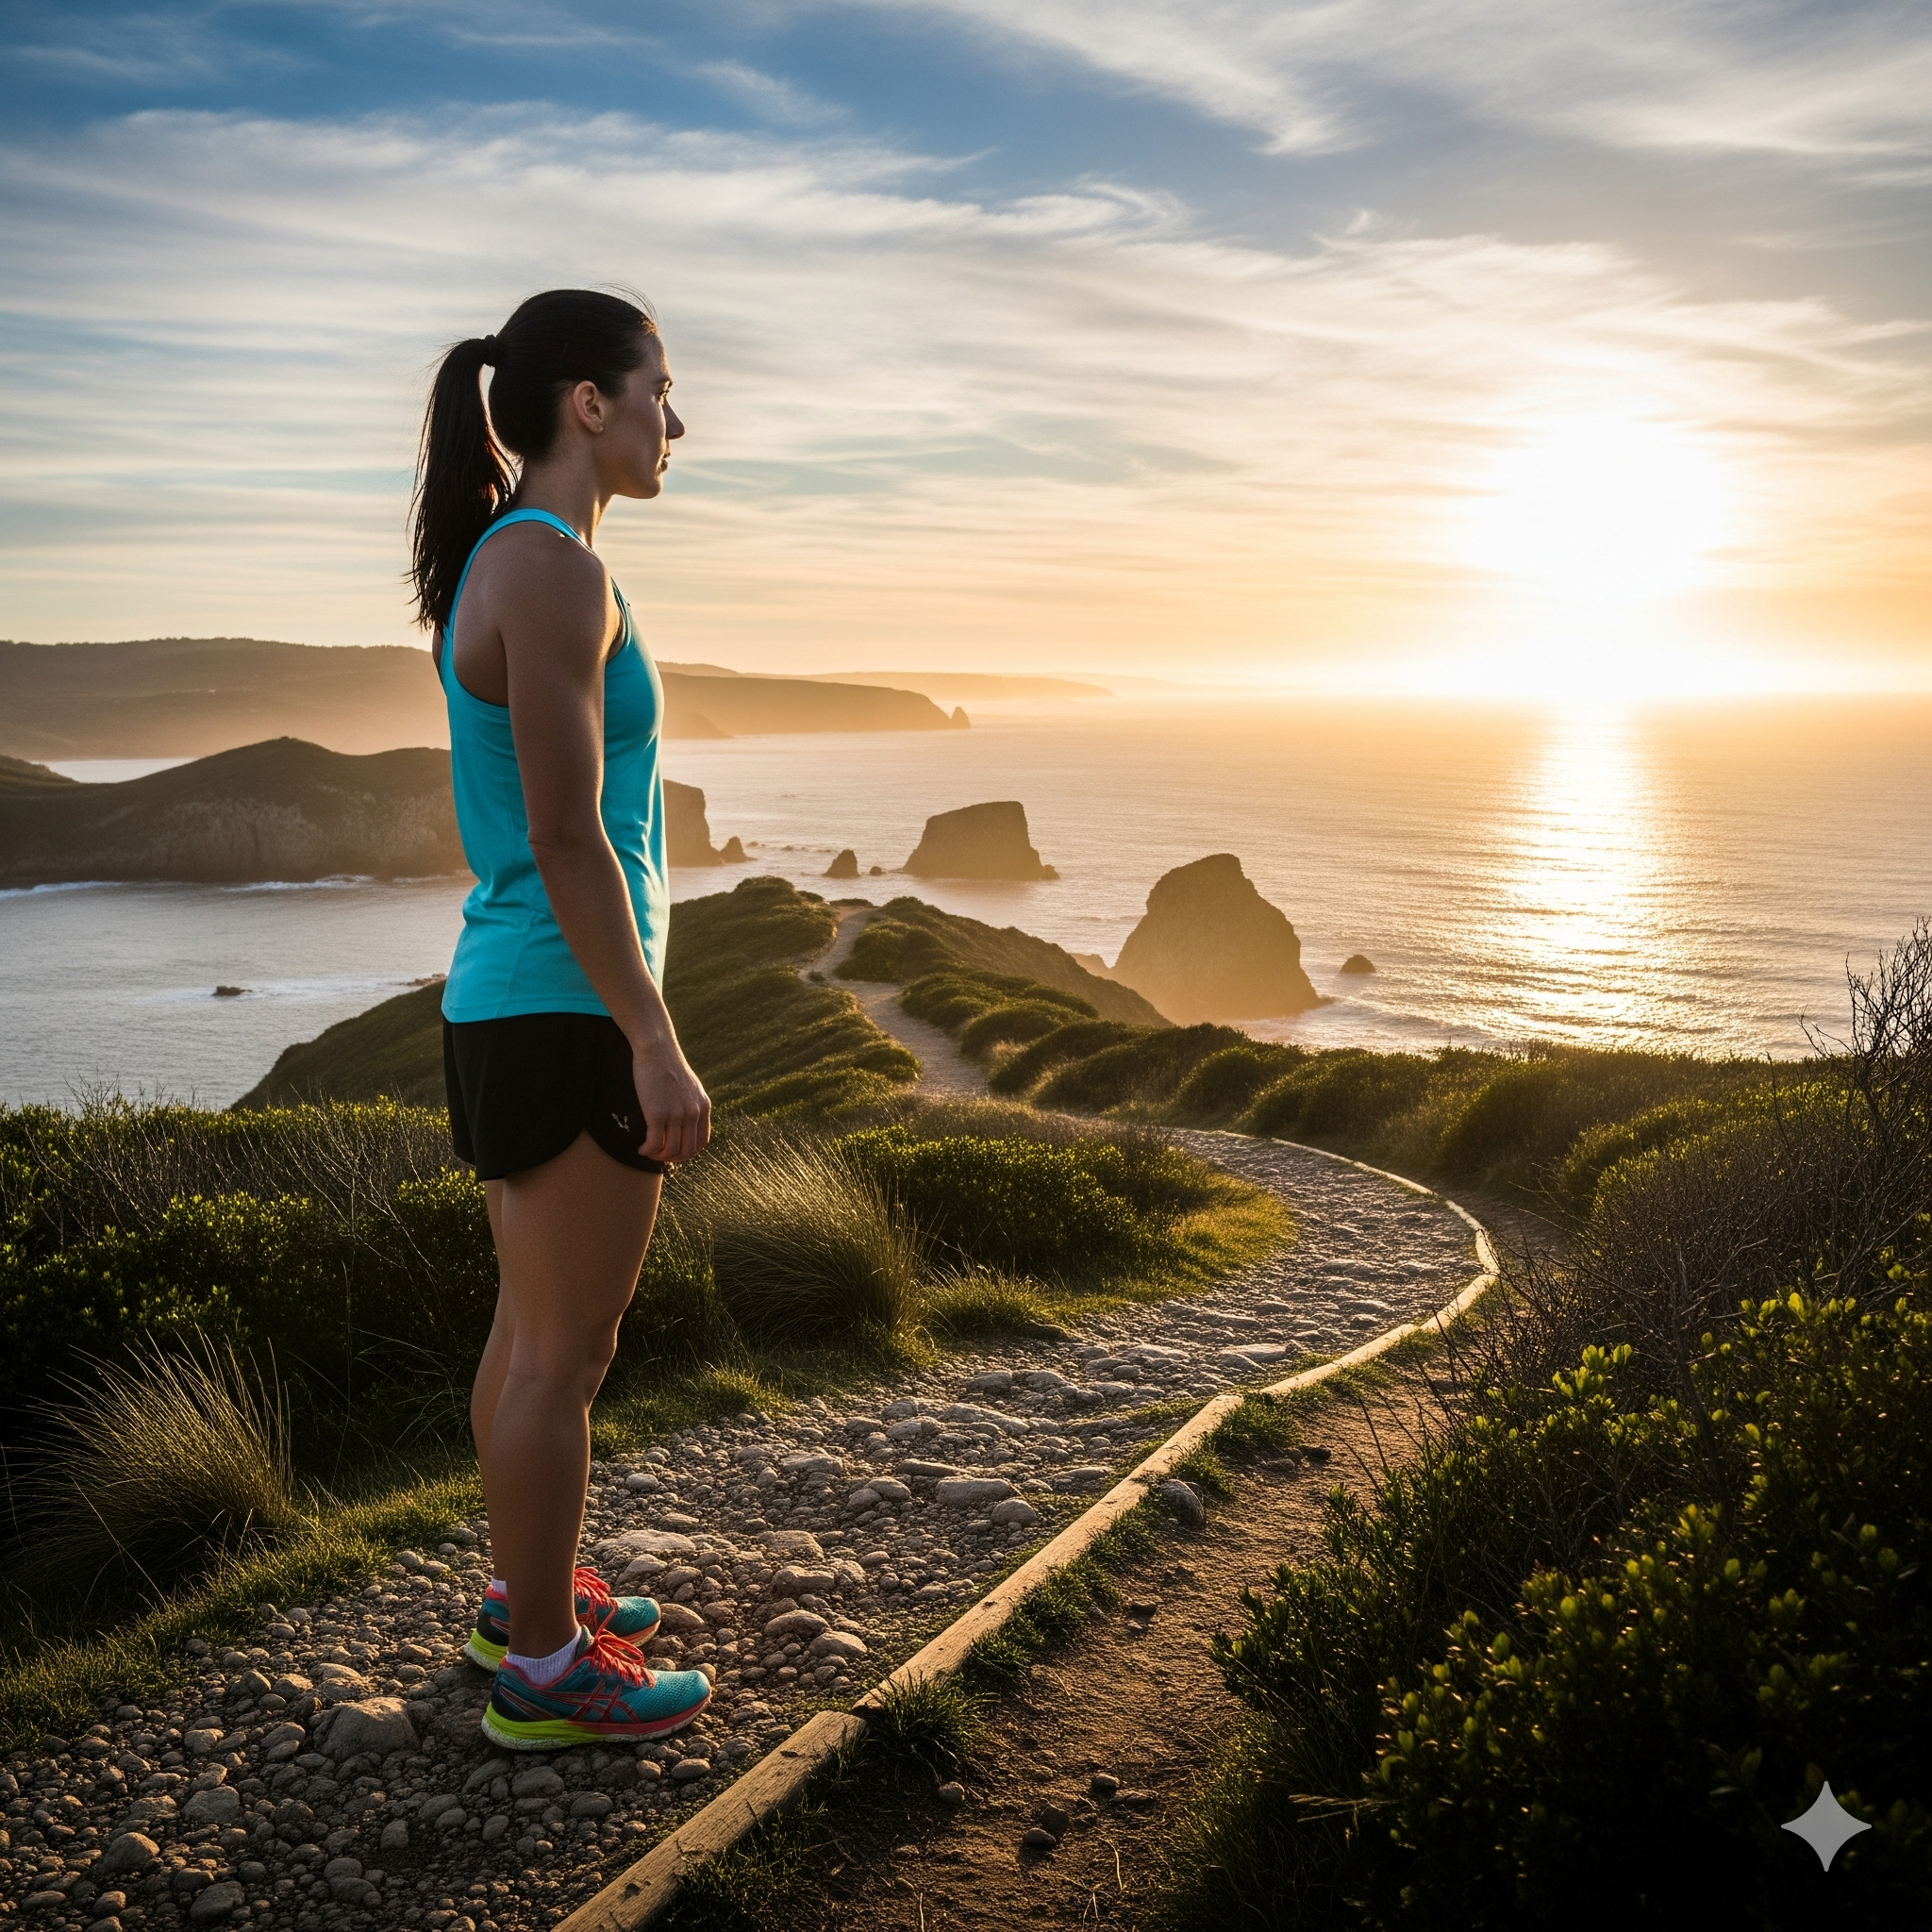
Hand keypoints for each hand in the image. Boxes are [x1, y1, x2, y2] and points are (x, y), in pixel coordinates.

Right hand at [632, 1041, 710, 1165]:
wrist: (656, 1049)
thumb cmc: (668, 1066)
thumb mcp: (691, 1086)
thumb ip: (693, 1105)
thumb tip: (688, 1123)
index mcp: (703, 1107)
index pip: (701, 1142)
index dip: (687, 1153)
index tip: (674, 1153)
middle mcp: (693, 1113)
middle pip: (687, 1151)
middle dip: (672, 1158)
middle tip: (658, 1155)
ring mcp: (676, 1115)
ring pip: (670, 1151)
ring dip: (657, 1156)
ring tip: (647, 1151)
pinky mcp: (657, 1114)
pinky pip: (654, 1144)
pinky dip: (647, 1151)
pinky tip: (641, 1148)